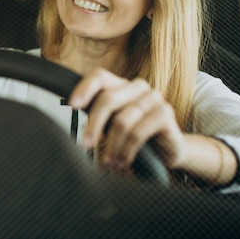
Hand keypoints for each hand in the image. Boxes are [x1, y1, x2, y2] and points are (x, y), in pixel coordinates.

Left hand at [68, 68, 185, 170]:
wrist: (168, 151)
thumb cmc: (134, 136)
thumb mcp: (111, 124)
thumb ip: (96, 116)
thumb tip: (71, 116)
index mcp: (120, 85)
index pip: (99, 77)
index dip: (84, 89)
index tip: (72, 106)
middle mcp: (137, 87)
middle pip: (108, 99)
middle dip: (93, 125)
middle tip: (85, 145)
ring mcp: (153, 98)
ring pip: (122, 120)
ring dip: (112, 146)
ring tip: (108, 163)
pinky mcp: (165, 113)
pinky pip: (138, 133)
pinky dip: (126, 150)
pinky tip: (122, 162)